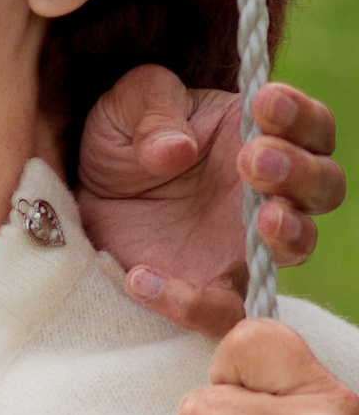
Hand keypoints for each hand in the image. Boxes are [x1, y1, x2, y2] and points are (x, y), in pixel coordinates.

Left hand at [77, 72, 341, 337]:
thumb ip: (153, 109)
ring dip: (291, 233)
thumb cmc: (124, 140)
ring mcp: (249, 246)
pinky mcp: (213, 290)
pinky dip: (192, 304)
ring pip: (299, 248)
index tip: (265, 102)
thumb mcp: (126, 105)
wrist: (88, 196)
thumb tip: (178, 150)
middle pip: (325, 186)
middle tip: (253, 161)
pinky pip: (223, 312)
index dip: (300, 114)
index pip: (310, 125)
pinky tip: (142, 277)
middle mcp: (270, 192)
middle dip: (299, 171)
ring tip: (263, 220)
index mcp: (260, 135)